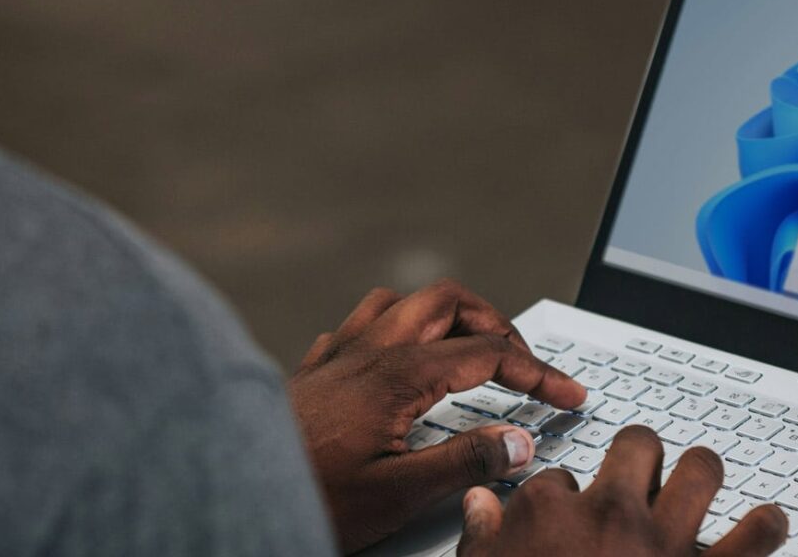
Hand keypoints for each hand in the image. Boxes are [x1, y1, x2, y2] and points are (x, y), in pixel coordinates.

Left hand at [288, 279, 586, 552]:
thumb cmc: (305, 496)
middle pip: (449, 302)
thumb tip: (518, 442)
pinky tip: (398, 359)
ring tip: (470, 347)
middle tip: (524, 363)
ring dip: (446, 316)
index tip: (567, 395)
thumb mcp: (398, 494)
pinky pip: (361, 324)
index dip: (539, 373)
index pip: (489, 354)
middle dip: (497, 324)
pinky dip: (396, 330)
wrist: (231, 493)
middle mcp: (368, 351)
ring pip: (403, 302)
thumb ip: (465, 464)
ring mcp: (338, 354)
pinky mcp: (314, 370)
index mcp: (397, 374)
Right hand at [458, 426, 788, 556]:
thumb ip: (483, 540)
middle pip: (637, 444)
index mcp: (550, 514)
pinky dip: (766, 528)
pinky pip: (754, 538)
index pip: (557, 477)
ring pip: (701, 469)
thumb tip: (480, 508)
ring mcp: (665, 544)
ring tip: (697, 480)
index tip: (562, 517)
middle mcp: (612, 515)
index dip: (562, 496)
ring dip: (701, 474)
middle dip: (638, 453)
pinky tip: (767, 523)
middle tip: (637, 473)